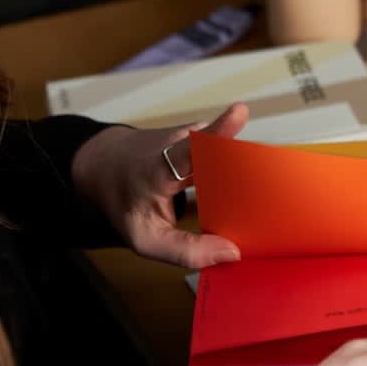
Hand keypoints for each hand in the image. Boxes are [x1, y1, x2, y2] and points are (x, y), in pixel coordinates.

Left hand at [71, 103, 248, 267]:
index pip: (192, 147)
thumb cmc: (125, 200)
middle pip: (222, 150)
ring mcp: (190, 133)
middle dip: (246, 169)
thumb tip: (230, 252)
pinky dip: (233, 169)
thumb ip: (184, 250)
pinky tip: (235, 187)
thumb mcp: (144, 237)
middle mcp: (177, 142)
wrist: (105, 167)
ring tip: (246, 196)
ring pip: (226, 150)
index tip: (239, 113)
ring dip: (240, 171)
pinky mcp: (200, 134)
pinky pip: (224, 151)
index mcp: (160, 167)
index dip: (218, 131)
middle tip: (261, 197)